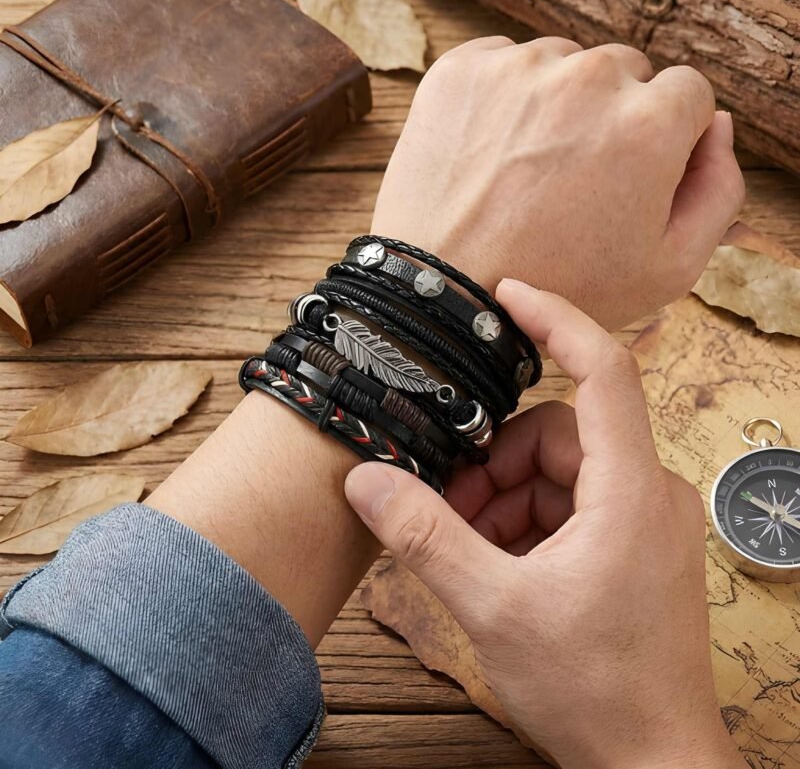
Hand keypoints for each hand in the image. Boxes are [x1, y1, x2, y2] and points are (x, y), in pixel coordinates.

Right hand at [344, 280, 744, 768]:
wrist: (651, 763)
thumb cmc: (595, 689)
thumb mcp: (493, 607)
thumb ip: (424, 536)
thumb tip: (367, 479)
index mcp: (627, 491)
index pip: (604, 370)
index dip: (556, 320)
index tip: (508, 296)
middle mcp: (645, 493)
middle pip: (555, 434)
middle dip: (492, 465)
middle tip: (449, 512)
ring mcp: (640, 519)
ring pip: (556, 471)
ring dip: (502, 500)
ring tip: (467, 549)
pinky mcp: (629, 543)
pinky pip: (568, 504)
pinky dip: (524, 522)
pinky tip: (496, 564)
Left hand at [372, 37, 744, 330]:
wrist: (445, 297)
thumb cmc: (556, 290)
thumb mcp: (667, 270)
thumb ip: (717, 191)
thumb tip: (715, 128)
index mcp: (649, 124)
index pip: (686, 94)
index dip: (662, 139)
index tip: (628, 175)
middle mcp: (588, 80)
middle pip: (623, 74)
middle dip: (610, 118)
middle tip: (571, 181)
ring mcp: (519, 70)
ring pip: (562, 65)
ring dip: (554, 106)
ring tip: (525, 173)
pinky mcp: (462, 72)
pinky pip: (502, 64)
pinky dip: (501, 99)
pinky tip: (491, 154)